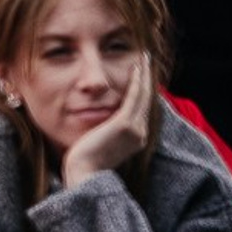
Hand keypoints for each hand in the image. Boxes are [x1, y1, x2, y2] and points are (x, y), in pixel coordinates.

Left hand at [59, 54, 153, 188]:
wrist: (84, 174)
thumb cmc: (85, 160)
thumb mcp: (99, 141)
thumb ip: (104, 128)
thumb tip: (98, 116)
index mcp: (136, 138)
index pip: (142, 107)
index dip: (143, 89)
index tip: (141, 73)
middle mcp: (140, 133)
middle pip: (147, 99)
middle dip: (147, 77)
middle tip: (146, 59)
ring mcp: (135, 129)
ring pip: (144, 95)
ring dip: (145, 74)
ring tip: (144, 58)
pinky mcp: (125, 124)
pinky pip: (135, 96)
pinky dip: (137, 80)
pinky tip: (136, 67)